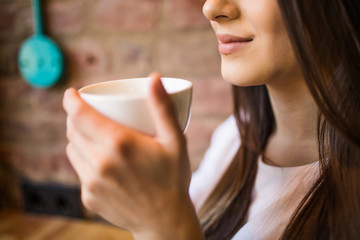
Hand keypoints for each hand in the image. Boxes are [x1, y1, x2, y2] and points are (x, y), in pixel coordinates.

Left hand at [63, 73, 202, 239]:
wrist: (165, 221)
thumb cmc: (173, 178)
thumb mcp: (175, 140)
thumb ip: (162, 107)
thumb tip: (154, 77)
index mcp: (119, 144)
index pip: (80, 114)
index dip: (71, 100)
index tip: (70, 93)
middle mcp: (100, 163)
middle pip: (73, 130)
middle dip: (75, 117)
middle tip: (87, 113)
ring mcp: (92, 182)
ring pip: (72, 150)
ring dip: (78, 138)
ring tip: (94, 136)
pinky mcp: (89, 197)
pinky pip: (79, 170)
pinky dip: (84, 159)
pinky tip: (101, 161)